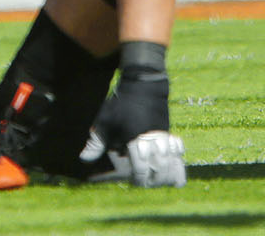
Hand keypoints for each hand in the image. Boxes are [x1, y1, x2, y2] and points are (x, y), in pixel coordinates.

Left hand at [94, 42, 185, 187]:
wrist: (144, 82)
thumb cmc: (122, 103)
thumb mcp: (105, 121)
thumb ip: (96, 142)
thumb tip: (84, 158)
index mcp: (134, 138)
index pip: (141, 166)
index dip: (139, 177)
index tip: (135, 180)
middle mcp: (151, 139)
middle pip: (158, 167)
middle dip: (154, 179)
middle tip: (147, 183)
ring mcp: (163, 135)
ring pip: (170, 160)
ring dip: (168, 174)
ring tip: (162, 181)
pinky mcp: (169, 131)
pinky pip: (178, 150)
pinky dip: (179, 163)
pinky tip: (178, 175)